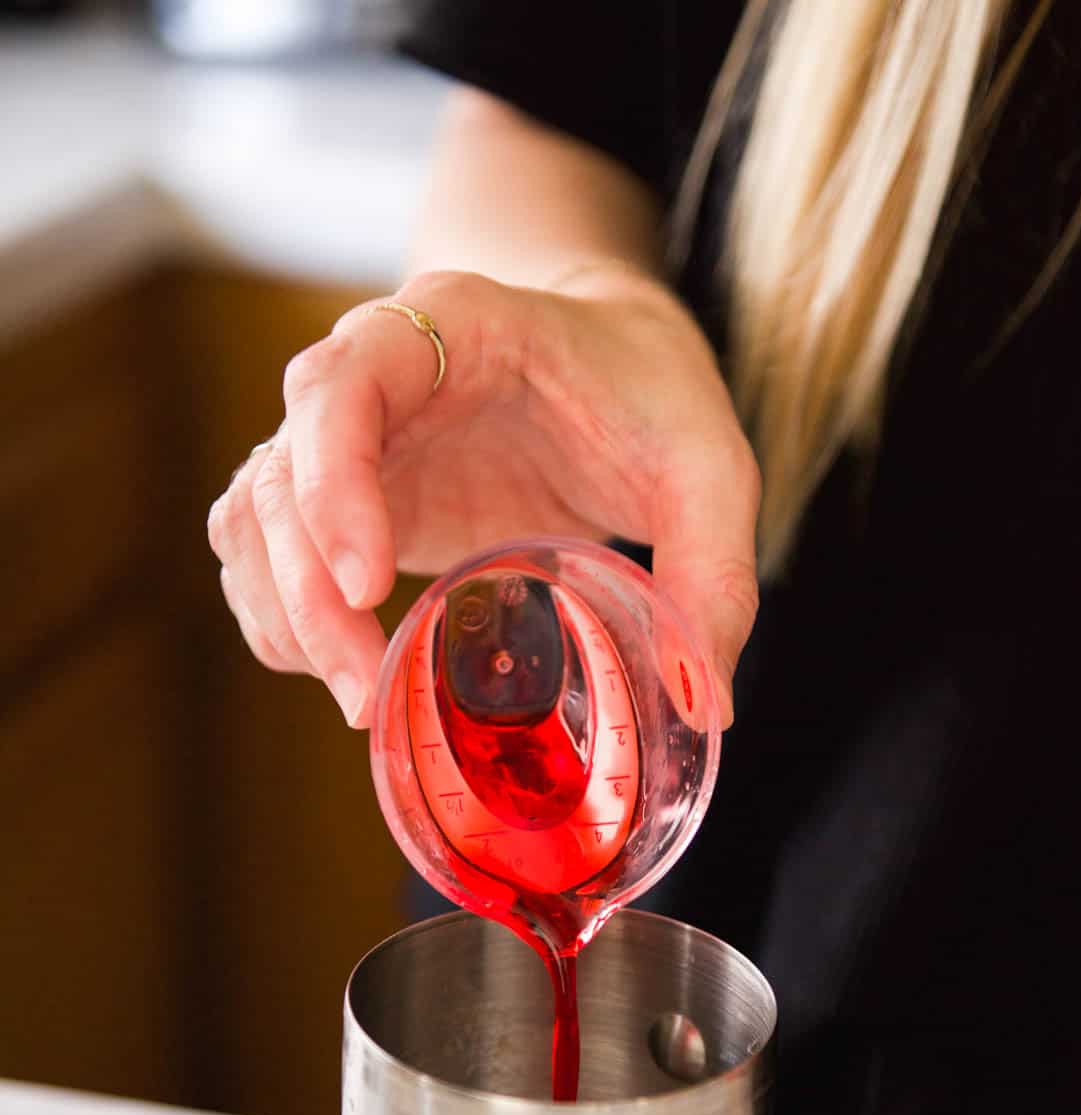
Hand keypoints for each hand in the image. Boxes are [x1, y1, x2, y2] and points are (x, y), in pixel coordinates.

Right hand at [207, 264, 759, 726]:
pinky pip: (268, 553)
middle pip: (280, 471)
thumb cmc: (650, 394)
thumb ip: (714, 575)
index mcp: (449, 326)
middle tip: (365, 691)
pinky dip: (281, 618)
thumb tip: (704, 709)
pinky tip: (338, 674)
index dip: (334, 482)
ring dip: (285, 616)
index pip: (343, 384)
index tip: (367, 582)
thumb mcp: (711, 471)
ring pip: (255, 518)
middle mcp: (372, 374)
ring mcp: (348, 442)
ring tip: (358, 701)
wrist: (613, 360)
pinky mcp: (347, 501)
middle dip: (305, 591)